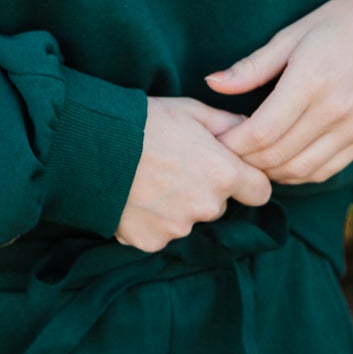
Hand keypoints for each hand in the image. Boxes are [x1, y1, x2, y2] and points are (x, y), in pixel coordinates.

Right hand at [114, 97, 272, 252]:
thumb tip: (250, 132)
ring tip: (150, 177)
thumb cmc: (146, 121)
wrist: (92, 144)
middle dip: (206, 189)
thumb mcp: (192, 111)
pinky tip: (136, 196)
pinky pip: (161, 233)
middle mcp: (206, 207)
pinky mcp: (150, 242)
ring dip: (178, 205)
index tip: (230, 169)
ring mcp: (178, 228)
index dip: (248, 180)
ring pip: (189, 219)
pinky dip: (152, 219)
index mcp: (223, 174)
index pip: (260, 191)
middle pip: (220, 205)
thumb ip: (229, 125)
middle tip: (176, 165)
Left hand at [203, 0, 352, 185]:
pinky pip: (326, 170)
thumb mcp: (292, 34)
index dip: (231, 143)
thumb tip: (212, 83)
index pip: (260, 132)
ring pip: (301, 171)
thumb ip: (252, 66)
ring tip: (249, 156)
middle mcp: (337, 110)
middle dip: (244, 160)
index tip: (213, 139)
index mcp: (311, 80)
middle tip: (225, 151)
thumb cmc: (340, 22)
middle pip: (277, 156)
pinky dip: (298, 173)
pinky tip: (281, 160)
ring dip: (269, 171)